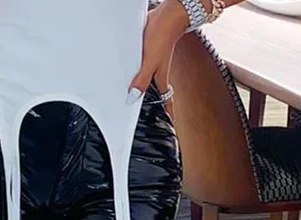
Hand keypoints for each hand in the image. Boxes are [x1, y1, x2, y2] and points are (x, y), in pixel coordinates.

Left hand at [129, 1, 188, 118]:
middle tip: (151, 117)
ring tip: (138, 101)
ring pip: (149, 81)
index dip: (168, 113)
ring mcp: (154, 63)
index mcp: (161, 78)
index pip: (166, 101)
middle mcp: (158, 73)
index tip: (169, 124)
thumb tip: (132, 99)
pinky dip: (139, 75)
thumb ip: (141, 81)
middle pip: (157, 93)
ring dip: (145, 90)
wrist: (168, 14)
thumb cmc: (162, 36)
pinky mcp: (149, 53)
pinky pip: (143, 68)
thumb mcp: (150, 63)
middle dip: (156, 105)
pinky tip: (131, 76)